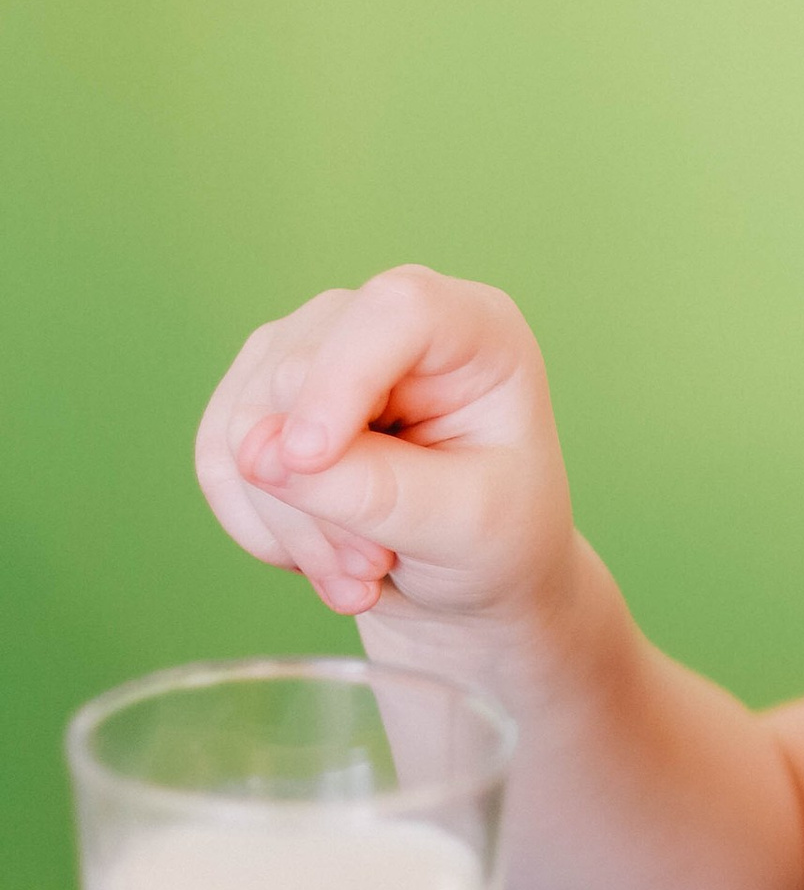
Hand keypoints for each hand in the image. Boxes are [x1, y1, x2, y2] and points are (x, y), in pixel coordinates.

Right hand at [195, 267, 574, 631]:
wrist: (471, 577)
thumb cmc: (497, 538)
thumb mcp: (467, 528)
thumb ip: (376, 491)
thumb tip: (264, 457)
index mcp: (472, 330)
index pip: (395, 311)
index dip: (340, 378)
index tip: (309, 460)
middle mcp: (381, 320)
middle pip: (297, 378)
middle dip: (321, 498)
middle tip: (372, 571)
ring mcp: (310, 348)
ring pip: (246, 426)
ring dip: (292, 526)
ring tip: (358, 578)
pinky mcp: (260, 392)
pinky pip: (219, 457)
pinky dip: (260, 526)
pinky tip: (319, 560)